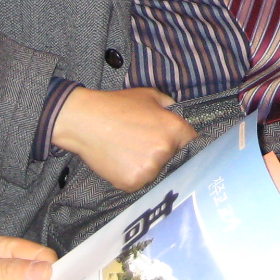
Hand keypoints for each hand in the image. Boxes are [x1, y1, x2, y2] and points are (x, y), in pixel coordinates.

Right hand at [51, 87, 196, 192]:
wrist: (86, 121)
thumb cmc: (117, 105)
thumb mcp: (149, 96)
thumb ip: (169, 105)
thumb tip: (178, 113)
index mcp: (174, 129)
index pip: (193, 142)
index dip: (186, 142)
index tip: (179, 144)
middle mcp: (165, 151)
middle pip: (175, 159)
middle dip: (166, 154)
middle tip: (146, 145)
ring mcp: (149, 169)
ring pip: (157, 172)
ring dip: (149, 165)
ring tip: (130, 151)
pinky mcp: (132, 183)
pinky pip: (140, 182)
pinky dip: (133, 174)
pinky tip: (122, 161)